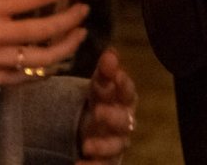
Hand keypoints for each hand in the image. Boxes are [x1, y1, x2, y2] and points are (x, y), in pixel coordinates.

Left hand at [77, 48, 137, 162]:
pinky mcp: (108, 161)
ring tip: (87, 146)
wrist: (93, 131)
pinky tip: (79, 164)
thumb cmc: (100, 102)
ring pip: (116, 145)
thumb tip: (112, 52)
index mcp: (124, 100)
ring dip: (103, 145)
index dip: (123, 83)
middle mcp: (125, 122)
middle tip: (98, 112)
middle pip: (124, 119)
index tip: (115, 76)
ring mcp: (117, 143)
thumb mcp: (99, 87)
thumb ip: (105, 72)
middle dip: (113, 116)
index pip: (127, 90)